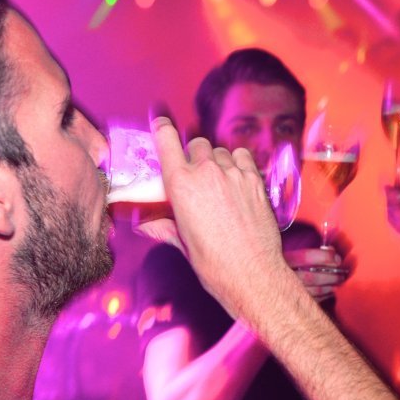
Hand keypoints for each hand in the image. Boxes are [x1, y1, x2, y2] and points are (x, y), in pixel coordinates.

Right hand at [152, 117, 287, 317]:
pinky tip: (237, 180)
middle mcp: (206, 172)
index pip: (165, 138)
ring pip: (221, 151)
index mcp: (180, 185)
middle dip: (194, 157)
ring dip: (218, 161)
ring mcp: (233, 174)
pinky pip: (243, 157)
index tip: (161, 124)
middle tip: (196, 177)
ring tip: (219, 184)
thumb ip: (162, 226)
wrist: (252, 274)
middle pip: (196, 145)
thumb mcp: (182, 243)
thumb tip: (145, 225)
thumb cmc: (216, 264)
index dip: (162, 128)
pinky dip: (238, 163)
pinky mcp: (255, 180)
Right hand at [284, 246, 351, 300]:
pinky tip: (330, 291)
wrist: (261, 286)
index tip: (336, 257)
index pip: (305, 257)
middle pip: (312, 276)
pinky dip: (325, 296)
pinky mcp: (292, 304)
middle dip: (331, 274)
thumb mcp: (288, 255)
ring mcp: (288, 293)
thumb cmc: (280, 266)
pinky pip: (313, 301)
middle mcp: (284, 277)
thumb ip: (308, 252)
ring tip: (339, 281)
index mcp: (282, 261)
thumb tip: (330, 250)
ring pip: (314, 291)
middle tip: (342, 272)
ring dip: (330, 286)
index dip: (324, 256)